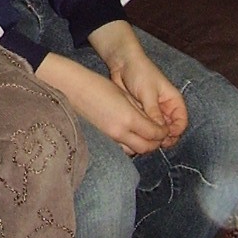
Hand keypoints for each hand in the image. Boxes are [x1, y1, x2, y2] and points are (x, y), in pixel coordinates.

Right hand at [36, 52, 167, 154]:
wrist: (71, 88)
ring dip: (142, 145)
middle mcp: (120, 132)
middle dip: (156, 143)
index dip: (163, 132)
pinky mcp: (101, 139)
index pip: (154, 133)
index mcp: (129, 118)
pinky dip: (129, 146)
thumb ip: (140, 111)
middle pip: (146, 147)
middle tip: (158, 135)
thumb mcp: (123, 95)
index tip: (165, 128)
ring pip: (134, 151)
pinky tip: (129, 136)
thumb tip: (153, 122)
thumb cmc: (98, 86)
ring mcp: (109, 138)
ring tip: (144, 135)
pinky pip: (121, 148)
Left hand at [90, 19, 186, 146]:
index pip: (181, 122)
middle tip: (153, 141)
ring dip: (153, 135)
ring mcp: (154, 111)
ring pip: (157, 129)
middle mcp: (166, 108)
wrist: (122, 63)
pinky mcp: (142, 112)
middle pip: (170, 129)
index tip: (165, 137)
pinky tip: (137, 134)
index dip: (175, 132)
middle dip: (164, 137)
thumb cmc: (139, 72)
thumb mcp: (147, 92)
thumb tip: (160, 131)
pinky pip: (146, 126)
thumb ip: (154, 112)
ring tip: (144, 138)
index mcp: (174, 101)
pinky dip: (143, 130)